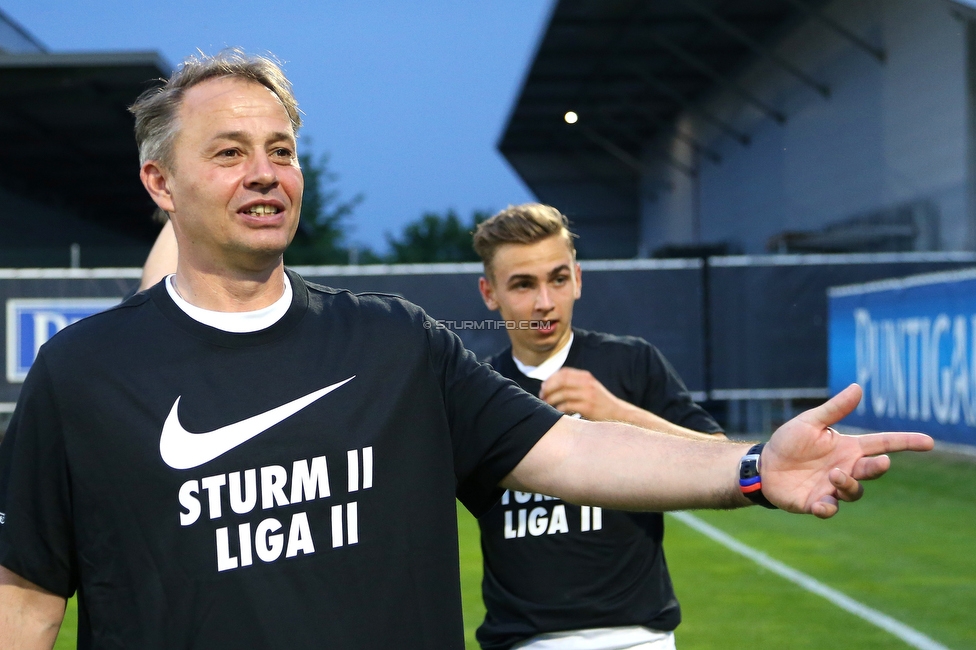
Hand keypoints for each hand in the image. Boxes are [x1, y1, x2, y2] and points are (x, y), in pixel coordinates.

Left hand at [539, 368, 624, 420]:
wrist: (617, 412)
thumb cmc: (599, 401)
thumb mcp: (589, 387)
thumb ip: (575, 383)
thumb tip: (551, 384)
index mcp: (586, 376)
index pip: (563, 372)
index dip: (551, 379)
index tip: (543, 386)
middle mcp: (587, 383)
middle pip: (561, 381)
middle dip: (548, 388)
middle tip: (542, 395)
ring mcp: (588, 395)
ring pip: (562, 393)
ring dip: (551, 399)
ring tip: (547, 404)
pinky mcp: (588, 407)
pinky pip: (568, 405)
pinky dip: (559, 407)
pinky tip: (557, 410)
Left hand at [761, 384, 932, 517]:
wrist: (764, 465)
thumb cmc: (789, 442)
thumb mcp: (810, 422)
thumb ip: (834, 410)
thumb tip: (858, 387)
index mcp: (848, 448)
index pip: (883, 444)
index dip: (906, 442)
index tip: (928, 442)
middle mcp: (846, 468)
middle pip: (873, 470)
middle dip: (878, 468)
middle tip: (879, 462)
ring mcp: (833, 488)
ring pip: (854, 491)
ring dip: (848, 484)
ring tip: (834, 475)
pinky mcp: (817, 503)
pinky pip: (830, 510)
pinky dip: (828, 509)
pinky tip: (820, 504)